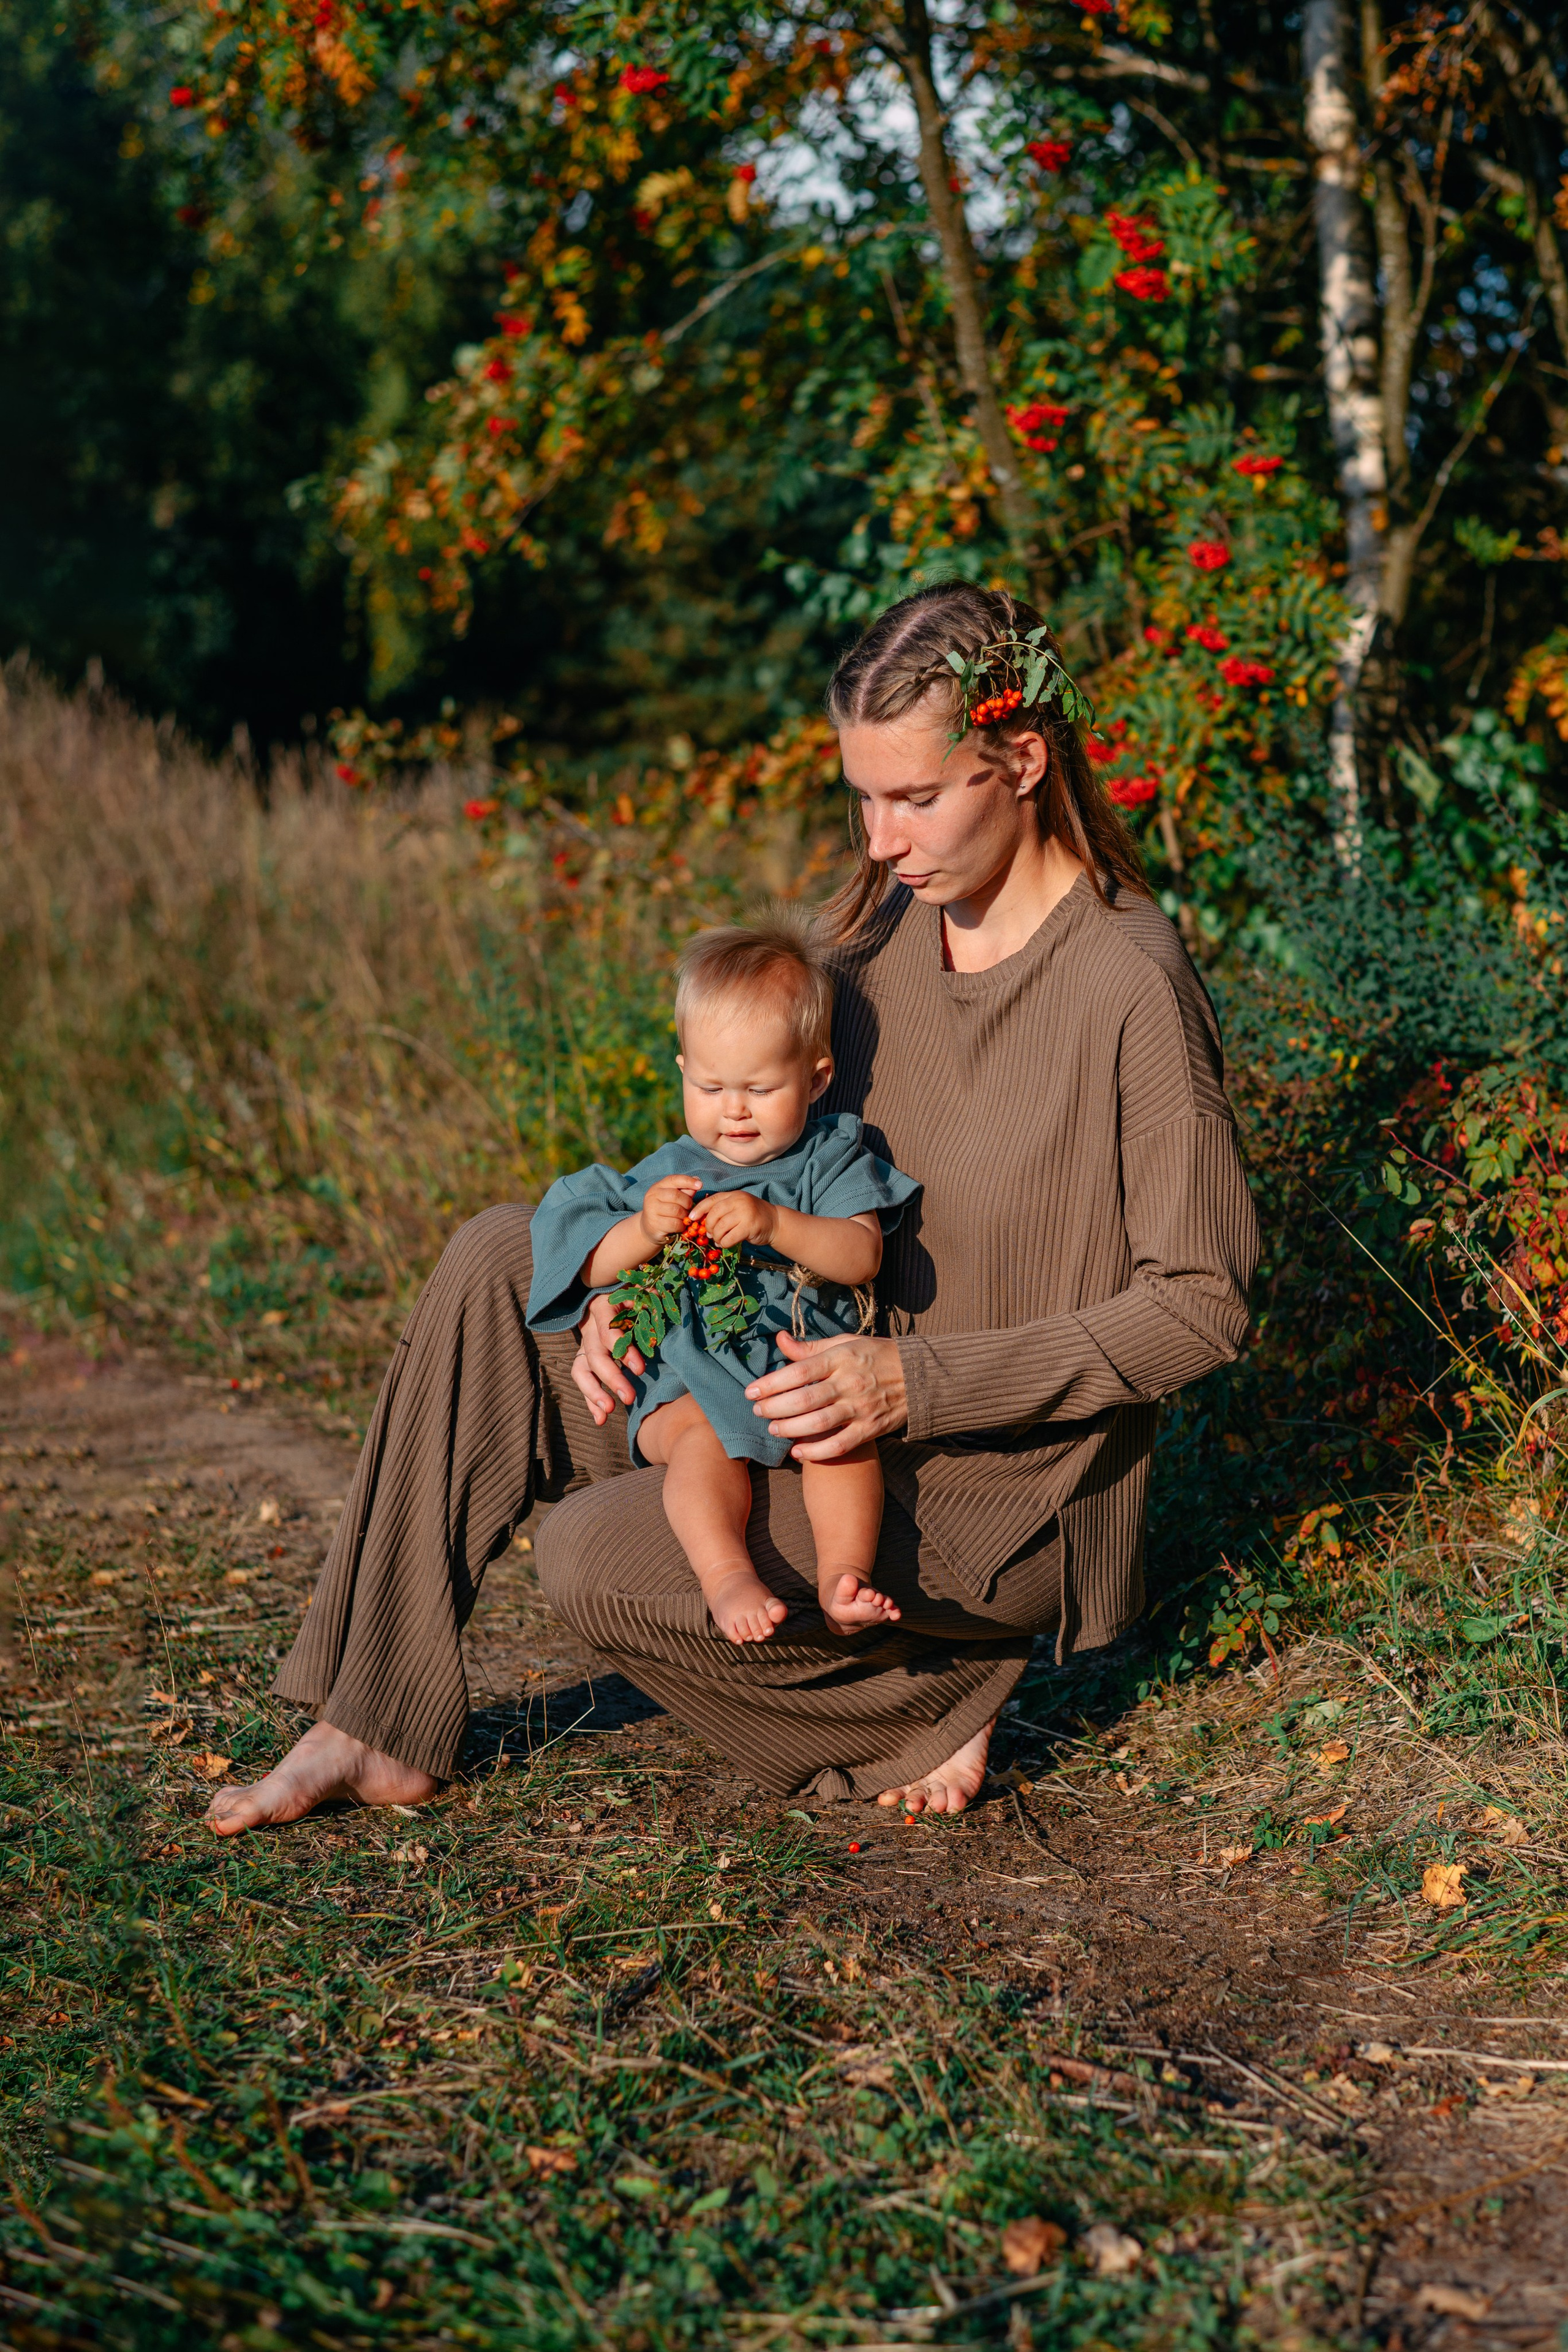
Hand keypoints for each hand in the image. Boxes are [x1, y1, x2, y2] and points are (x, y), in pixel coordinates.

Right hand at [573, 1293, 641, 1427]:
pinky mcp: (587, 1359)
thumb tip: (662, 1306)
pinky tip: (601, 1419)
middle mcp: (590, 1326)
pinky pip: (584, 1381)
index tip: (640, 1369)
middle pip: (594, 1355)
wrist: (620, 1294)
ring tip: (609, 1411)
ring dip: (594, 1393)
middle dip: (611, 1378)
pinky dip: (591, 1400)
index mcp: (603, 1307)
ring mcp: (586, 1344)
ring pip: (581, 1370)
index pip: (608, 1330)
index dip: (622, 1350)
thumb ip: (651, 1300)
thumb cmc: (637, 1293)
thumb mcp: (644, 1292)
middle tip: (629, 1397)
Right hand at [638, 1173, 701, 1247]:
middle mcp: (652, 1196)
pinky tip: (679, 1226)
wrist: (650, 1228)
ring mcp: (651, 1210)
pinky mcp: (654, 1224)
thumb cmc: (666, 1211)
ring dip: (685, 1216)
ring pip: (677, 1211)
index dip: (688, 1181)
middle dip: (687, 1203)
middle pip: (677, 1196)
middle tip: (688, 1209)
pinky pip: (675, 1224)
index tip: (700, 1185)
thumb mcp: (675, 1199)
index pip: (674, 1179)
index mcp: (658, 1187)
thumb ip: (685, 1190)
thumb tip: (697, 1179)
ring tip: (683, 1218)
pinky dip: (681, 1226)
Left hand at [698, 1190, 777, 1249]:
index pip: (711, 1200)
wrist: (775, 1222)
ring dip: (717, 1237)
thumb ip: (723, 1209)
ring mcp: (745, 1213)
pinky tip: (726, 1243)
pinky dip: (725, 1243)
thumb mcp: (737, 1207)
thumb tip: (701, 1219)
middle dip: (709, 1226)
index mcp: (733, 1195)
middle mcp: (739, 1201)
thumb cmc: (752, 1216)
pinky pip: (729, 1237)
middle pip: (714, 1214)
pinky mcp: (749, 1226)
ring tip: (719, 1240)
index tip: (691, 1218)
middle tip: (711, 1234)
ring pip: (720, 1227)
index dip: (699, 1209)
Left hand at [744, 1332, 907, 1461]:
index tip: (751, 1391)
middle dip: (775, 1408)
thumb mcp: (846, 1343)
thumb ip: (811, 1346)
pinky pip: (840, 1445)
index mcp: (841, 1358)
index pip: (799, 1372)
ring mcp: (861, 1408)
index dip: (772, 1383)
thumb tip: (780, 1339)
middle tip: (757, 1411)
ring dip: (791, 1429)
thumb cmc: (876, 1355)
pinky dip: (817, 1452)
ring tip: (774, 1429)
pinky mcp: (871, 1429)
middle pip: (804, 1399)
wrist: (919, 1375)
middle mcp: (850, 1383)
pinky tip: (798, 1452)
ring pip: (819, 1423)